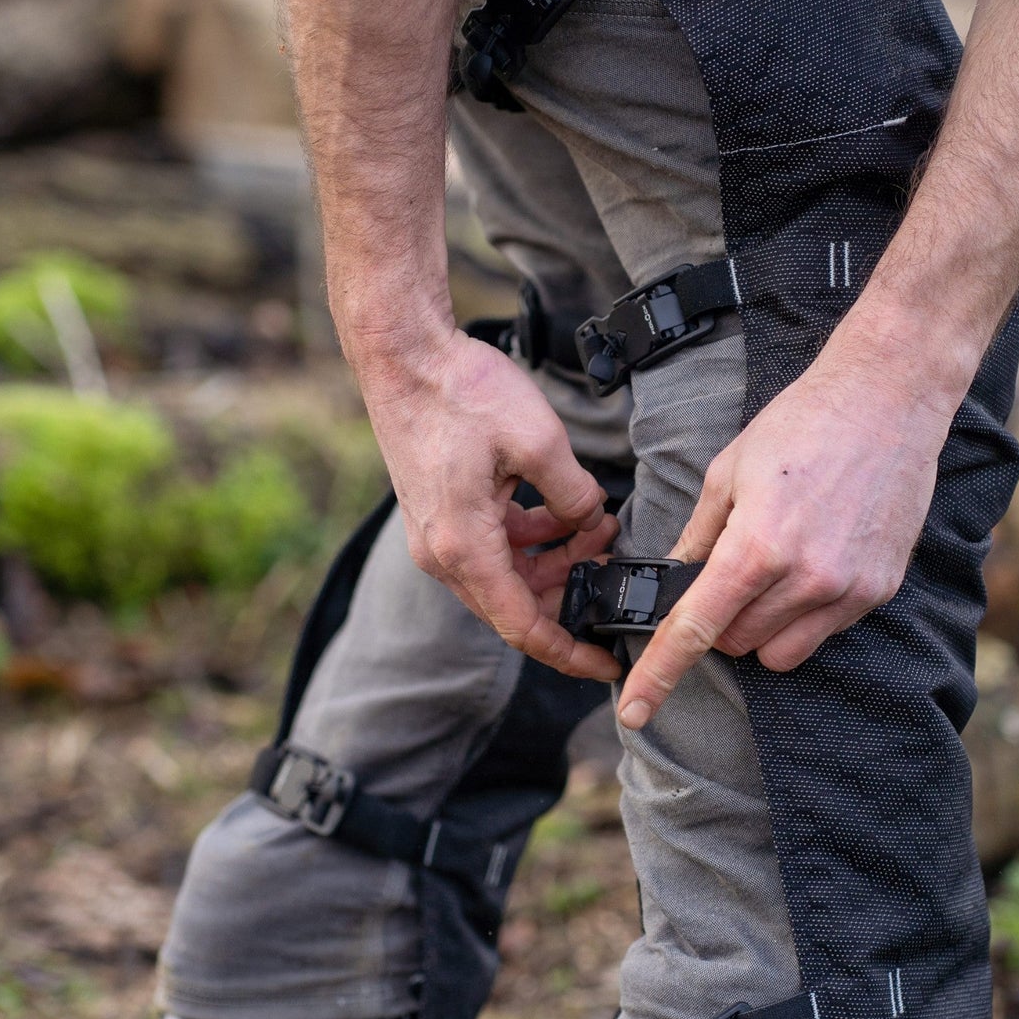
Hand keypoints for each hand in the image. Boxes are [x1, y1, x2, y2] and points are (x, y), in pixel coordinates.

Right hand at [360, 328, 621, 680]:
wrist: (403, 353)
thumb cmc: (459, 392)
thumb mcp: (539, 441)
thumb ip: (574, 495)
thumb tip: (591, 522)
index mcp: (465, 549)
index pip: (523, 627)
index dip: (570, 652)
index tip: (607, 665)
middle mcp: (445, 554)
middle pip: (518, 606)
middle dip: (572, 595)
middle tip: (615, 569)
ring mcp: (439, 537)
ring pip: (510, 576)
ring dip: (557, 562)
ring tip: (600, 529)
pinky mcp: (442, 516)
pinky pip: (495, 548)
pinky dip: (533, 540)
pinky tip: (566, 513)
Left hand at [617, 314, 965, 728]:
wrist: (889, 398)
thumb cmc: (802, 424)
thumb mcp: (728, 472)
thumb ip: (697, 536)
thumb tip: (675, 581)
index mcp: (757, 546)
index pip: (695, 629)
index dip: (658, 675)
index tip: (632, 710)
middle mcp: (805, 578)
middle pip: (736, 645)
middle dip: (720, 621)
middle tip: (731, 570)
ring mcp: (847, 590)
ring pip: (778, 653)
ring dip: (760, 627)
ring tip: (774, 568)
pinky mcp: (877, 591)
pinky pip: (822, 635)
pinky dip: (803, 616)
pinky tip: (813, 562)